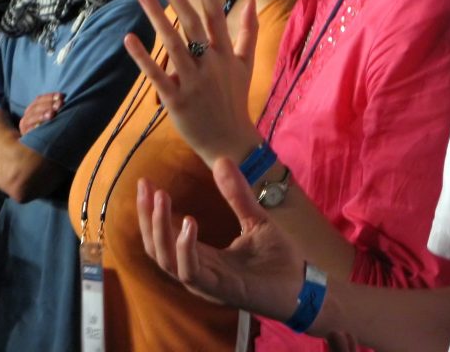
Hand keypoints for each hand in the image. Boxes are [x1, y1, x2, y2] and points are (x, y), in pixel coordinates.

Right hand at [19, 92, 61, 133]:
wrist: (37, 149)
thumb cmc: (48, 129)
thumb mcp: (50, 117)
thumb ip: (53, 108)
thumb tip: (62, 99)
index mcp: (32, 109)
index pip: (39, 99)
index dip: (50, 96)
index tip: (62, 96)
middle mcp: (26, 116)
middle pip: (36, 107)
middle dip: (49, 104)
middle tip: (59, 104)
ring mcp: (24, 126)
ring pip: (31, 117)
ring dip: (42, 115)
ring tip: (52, 114)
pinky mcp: (25, 135)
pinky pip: (29, 130)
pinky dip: (35, 127)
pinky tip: (43, 125)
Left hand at [123, 0, 262, 167]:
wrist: (231, 143)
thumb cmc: (235, 101)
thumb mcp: (245, 65)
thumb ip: (248, 32)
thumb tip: (250, 0)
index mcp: (225, 54)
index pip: (215, 14)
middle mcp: (210, 64)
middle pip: (191, 23)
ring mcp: (193, 82)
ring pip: (173, 44)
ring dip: (156, 17)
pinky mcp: (176, 101)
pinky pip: (157, 76)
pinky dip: (143, 57)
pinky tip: (129, 38)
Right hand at [137, 157, 304, 319]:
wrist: (303, 285)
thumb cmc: (278, 258)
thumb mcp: (254, 217)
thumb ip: (236, 194)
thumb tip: (221, 160)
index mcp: (201, 257)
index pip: (164, 235)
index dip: (151, 211)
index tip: (145, 183)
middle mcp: (198, 271)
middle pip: (156, 248)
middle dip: (147, 217)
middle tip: (146, 188)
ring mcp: (206, 283)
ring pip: (166, 259)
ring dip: (160, 229)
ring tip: (162, 198)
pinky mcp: (220, 290)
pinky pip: (191, 272)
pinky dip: (185, 248)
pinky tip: (188, 222)